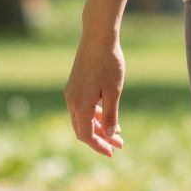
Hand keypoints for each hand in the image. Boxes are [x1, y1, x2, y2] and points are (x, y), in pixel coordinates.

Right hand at [64, 31, 127, 156]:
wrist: (97, 38)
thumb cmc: (109, 64)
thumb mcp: (114, 92)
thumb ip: (110, 115)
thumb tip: (110, 135)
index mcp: (80, 106)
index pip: (86, 135)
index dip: (99, 146)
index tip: (113, 152)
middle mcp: (71, 101)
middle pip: (83, 129)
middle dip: (100, 138)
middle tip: (119, 144)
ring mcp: (71, 92)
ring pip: (82, 118)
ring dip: (98, 126)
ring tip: (118, 132)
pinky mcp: (74, 84)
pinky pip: (82, 107)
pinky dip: (94, 114)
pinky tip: (107, 113)